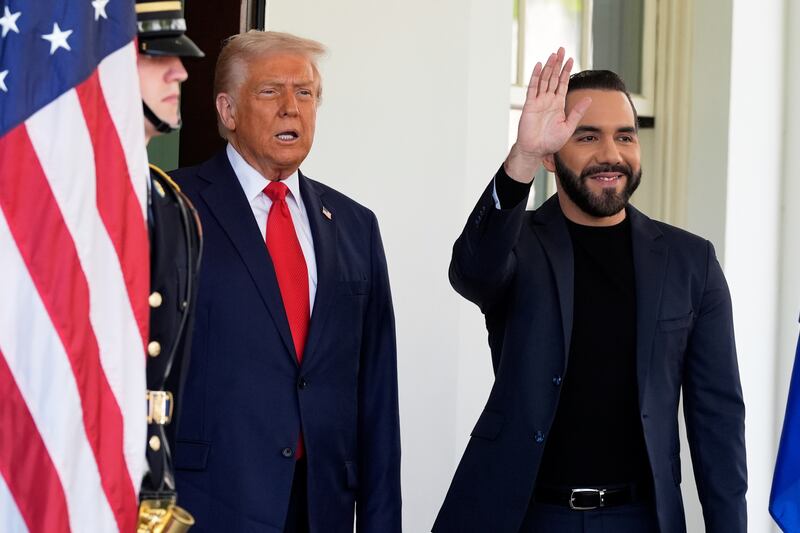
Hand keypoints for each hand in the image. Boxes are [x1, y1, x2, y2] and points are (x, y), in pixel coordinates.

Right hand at [504, 47, 591, 182]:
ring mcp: (538, 101)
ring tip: (553, 54)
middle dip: (558, 64)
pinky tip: (539, 66)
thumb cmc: (551, 142)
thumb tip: (589, 99)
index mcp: (558, 104)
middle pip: (554, 77)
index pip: (563, 83)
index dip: (566, 71)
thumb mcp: (569, 126)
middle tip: (561, 50)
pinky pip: (533, 88)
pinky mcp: (530, 105)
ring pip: (544, 80)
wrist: (536, 150)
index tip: (570, 59)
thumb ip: (577, 112)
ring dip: (548, 67)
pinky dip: (535, 76)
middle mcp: (548, 100)